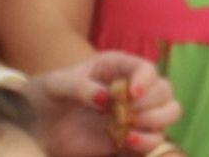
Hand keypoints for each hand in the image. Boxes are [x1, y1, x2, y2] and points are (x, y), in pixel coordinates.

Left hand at [25, 51, 180, 156]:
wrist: (38, 125)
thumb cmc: (47, 95)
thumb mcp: (56, 85)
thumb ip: (79, 87)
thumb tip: (105, 98)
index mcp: (115, 66)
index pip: (146, 67)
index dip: (145, 79)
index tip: (131, 94)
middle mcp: (130, 87)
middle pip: (164, 90)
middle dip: (151, 103)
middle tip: (128, 113)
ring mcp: (133, 113)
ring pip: (169, 112)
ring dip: (156, 121)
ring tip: (129, 128)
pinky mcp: (131, 137)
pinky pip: (156, 139)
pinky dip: (149, 141)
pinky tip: (128, 141)